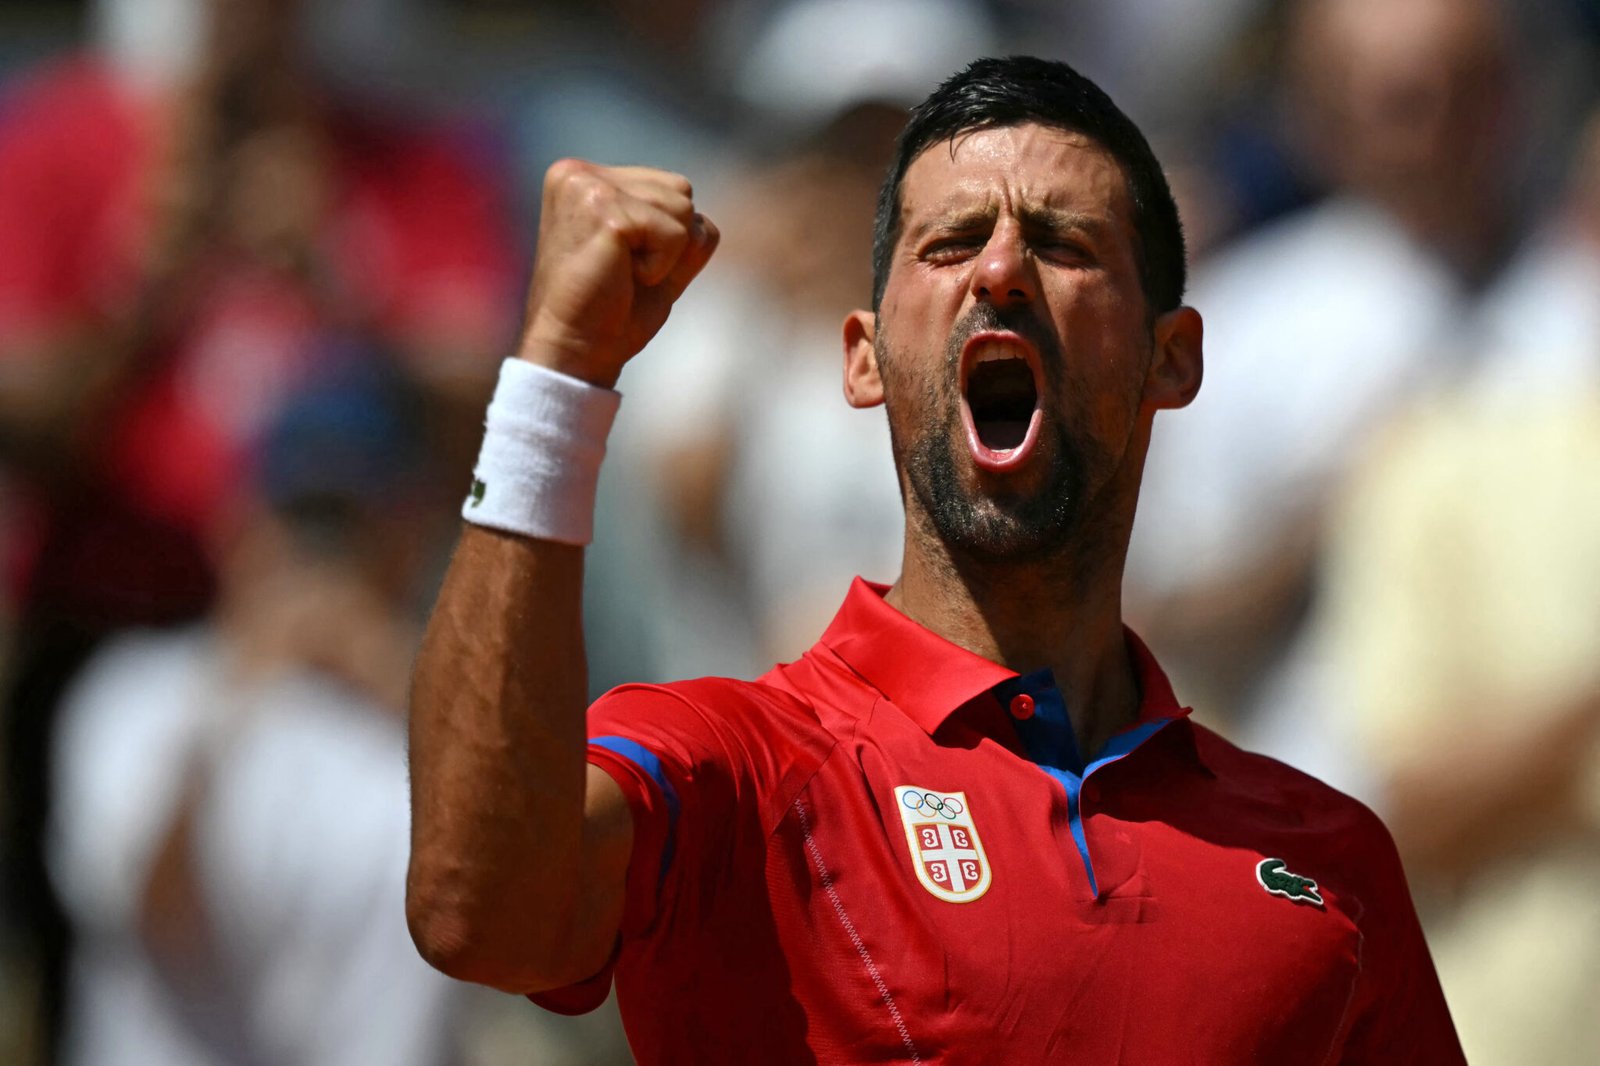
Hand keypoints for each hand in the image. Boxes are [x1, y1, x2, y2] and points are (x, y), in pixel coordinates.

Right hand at [516, 161, 718, 387]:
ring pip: (683, 208)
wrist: (573, 352)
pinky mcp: (604, 211)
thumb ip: (676, 227)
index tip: (623, 266)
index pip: (671, 186)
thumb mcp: (651, 259)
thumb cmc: (609, 313)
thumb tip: (704, 222)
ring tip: (621, 274)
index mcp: (583, 176)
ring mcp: (587, 187)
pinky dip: (662, 268)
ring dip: (666, 255)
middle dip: (671, 242)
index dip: (668, 237)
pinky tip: (622, 279)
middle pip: (682, 191)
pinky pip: (675, 235)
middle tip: (624, 273)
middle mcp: (578, 172)